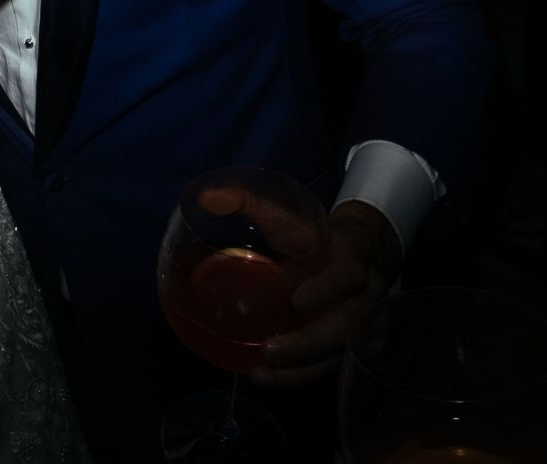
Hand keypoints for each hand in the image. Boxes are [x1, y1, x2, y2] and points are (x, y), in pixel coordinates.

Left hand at [255, 200, 401, 386]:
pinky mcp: (361, 349)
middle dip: (308, 343)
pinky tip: (272, 379)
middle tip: (270, 350)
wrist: (367, 252)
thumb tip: (208, 197)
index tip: (295, 298)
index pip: (348, 273)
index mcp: (354, 257)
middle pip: (345, 327)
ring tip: (262, 374)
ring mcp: (369, 326)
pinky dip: (304, 376)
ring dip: (302, 370)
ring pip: (341, 355)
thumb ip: (253, 206)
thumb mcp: (293, 217)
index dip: (326, 288)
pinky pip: (335, 368)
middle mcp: (368, 296)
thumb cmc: (317, 235)